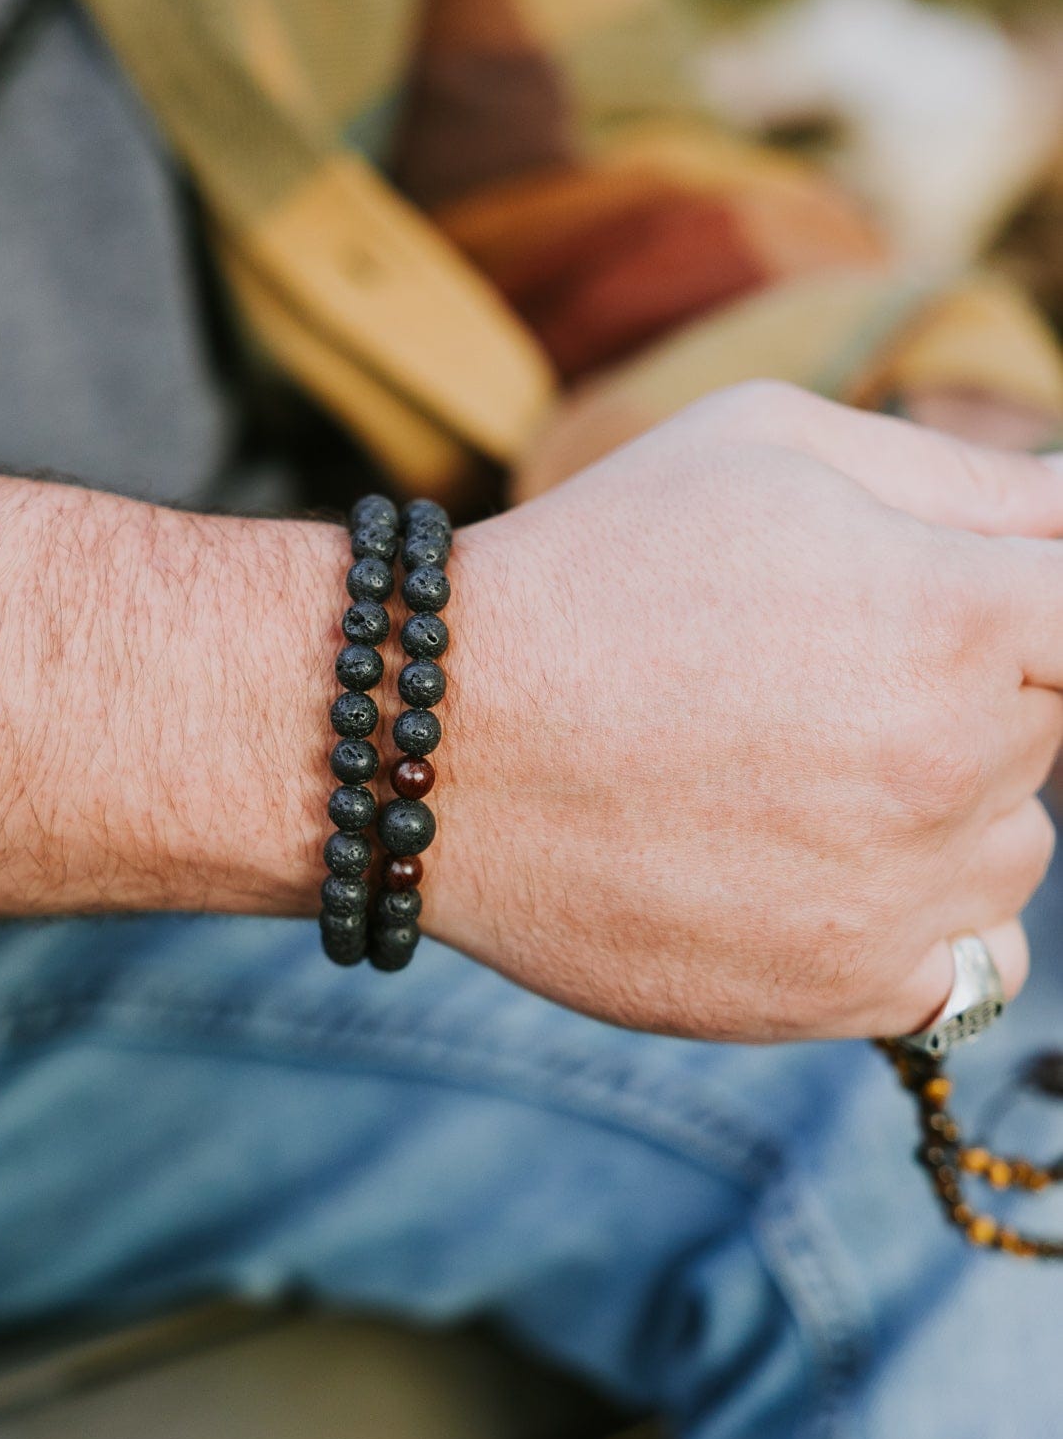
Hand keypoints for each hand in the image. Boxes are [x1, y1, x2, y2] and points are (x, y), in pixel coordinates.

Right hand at [428, 382, 1062, 1041]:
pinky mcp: (848, 991)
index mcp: (960, 610)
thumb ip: (965, 477)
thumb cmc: (596, 565)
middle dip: (971, 691)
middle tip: (822, 675)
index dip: (1032, 610)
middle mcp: (953, 763)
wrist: (435, 738)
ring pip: (1011, 848)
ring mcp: (903, 892)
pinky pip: (967, 963)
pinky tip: (813, 868)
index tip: (979, 621)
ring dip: (940, 811)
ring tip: (788, 775)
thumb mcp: (771, 446)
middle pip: (1048, 728)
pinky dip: (915, 918)